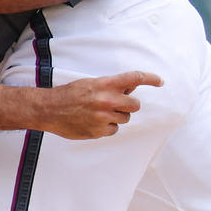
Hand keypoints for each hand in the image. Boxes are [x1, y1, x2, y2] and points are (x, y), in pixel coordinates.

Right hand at [38, 71, 162, 139]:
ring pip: (125, 119)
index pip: (135, 78)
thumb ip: (110, 86)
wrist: (50, 109)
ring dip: (117, 116)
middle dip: (128, 105)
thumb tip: (129, 89)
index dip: (151, 79)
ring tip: (99, 113)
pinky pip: (114, 130)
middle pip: (135, 105)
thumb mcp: (91, 83)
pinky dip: (107, 127)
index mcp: (105, 84)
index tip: (160, 81)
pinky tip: (93, 122)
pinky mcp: (99, 131)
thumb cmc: (70, 94)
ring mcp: (104, 117)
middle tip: (116, 104)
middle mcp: (107, 100)